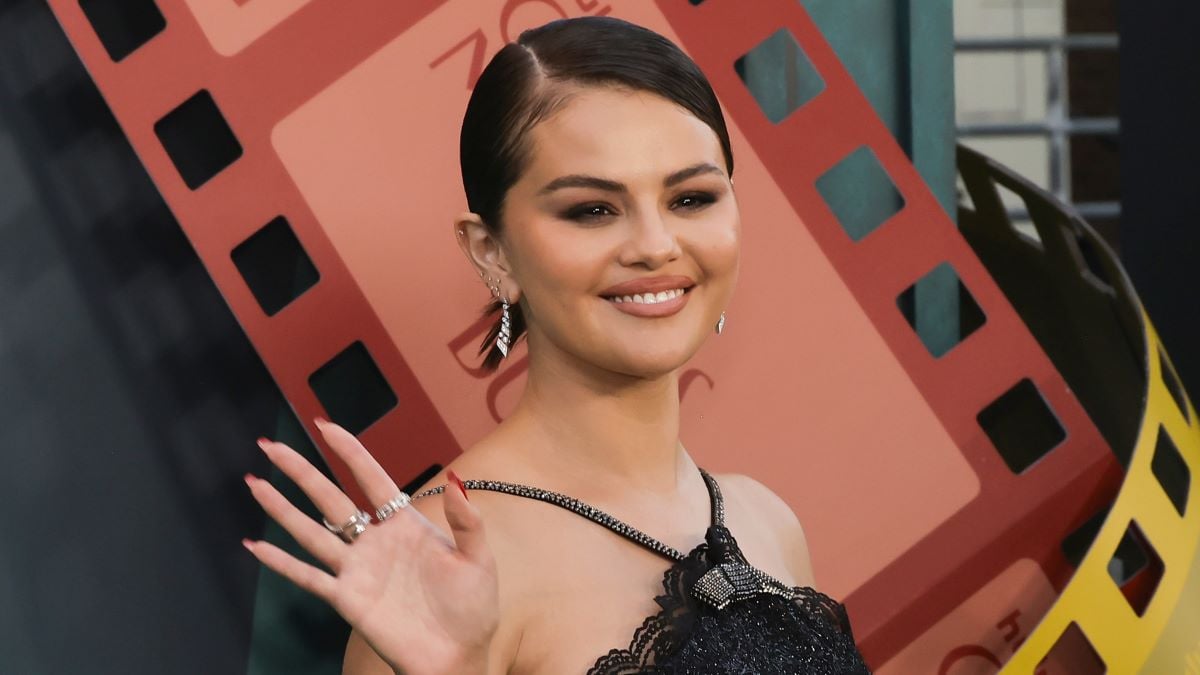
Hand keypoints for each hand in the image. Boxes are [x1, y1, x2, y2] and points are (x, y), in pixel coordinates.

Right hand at [242, 418, 498, 674]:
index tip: (325, 426)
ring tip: (255, 483)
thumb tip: (456, 479)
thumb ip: (467, 520)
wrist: (457, 657)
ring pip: (311, 532)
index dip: (349, 451)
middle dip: (301, 472)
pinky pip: (309, 577)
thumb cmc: (471, 608)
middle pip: (330, 498)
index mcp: (405, 525)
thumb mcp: (478, 559)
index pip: (371, 478)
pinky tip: (255, 546)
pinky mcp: (348, 599)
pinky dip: (282, 562)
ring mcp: (357, 570)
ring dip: (282, 509)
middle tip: (272, 447)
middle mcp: (375, 542)